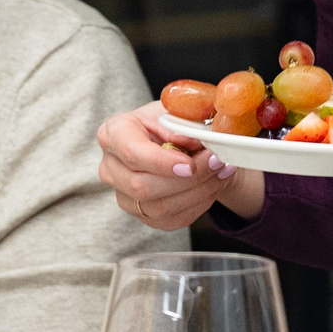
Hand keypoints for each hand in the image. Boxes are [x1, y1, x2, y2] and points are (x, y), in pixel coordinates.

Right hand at [96, 101, 262, 229]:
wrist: (176, 140)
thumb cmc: (171, 122)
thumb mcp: (177, 111)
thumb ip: (182, 123)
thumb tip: (190, 141)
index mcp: (113, 133)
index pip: (131, 153)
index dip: (161, 162)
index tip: (190, 164)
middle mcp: (111, 168)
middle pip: (142, 186)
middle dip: (186, 179)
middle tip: (217, 162)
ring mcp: (125, 195)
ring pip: (159, 207)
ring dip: (198, 192)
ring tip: (221, 171)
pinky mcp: (143, 215)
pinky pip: (172, 219)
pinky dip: (199, 204)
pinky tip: (214, 185)